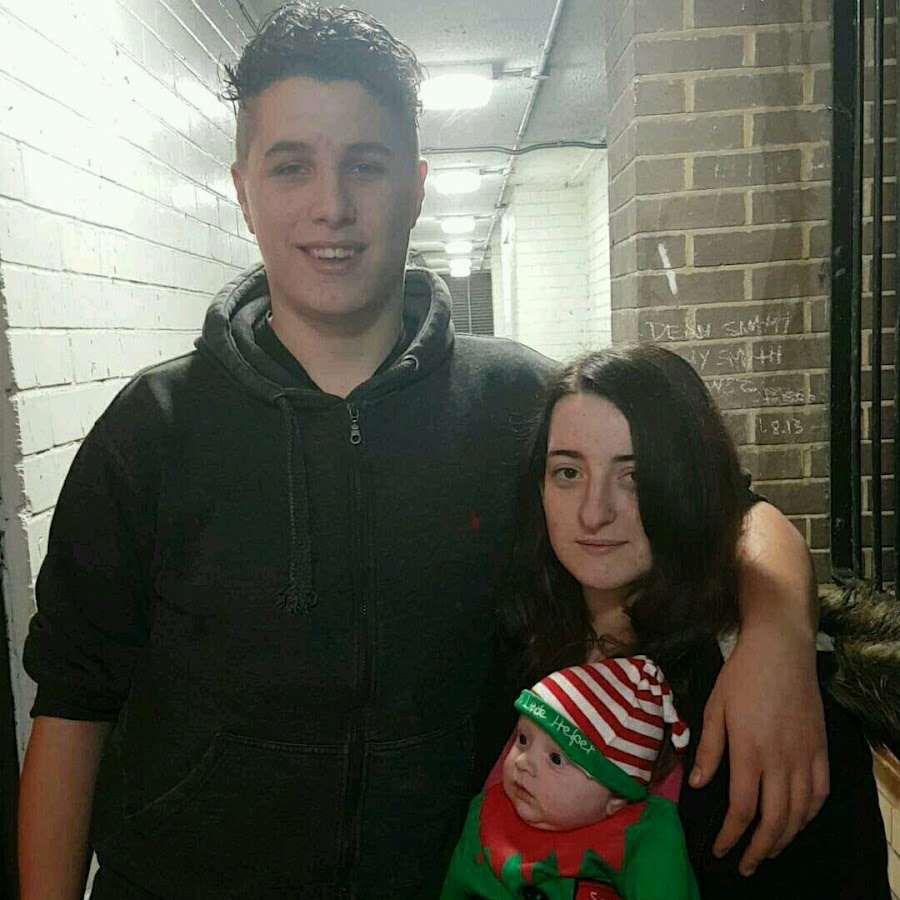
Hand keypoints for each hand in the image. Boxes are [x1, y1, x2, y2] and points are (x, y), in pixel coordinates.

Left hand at [688, 624, 828, 875]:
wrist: (781, 648)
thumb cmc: (741, 675)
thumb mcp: (714, 707)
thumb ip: (709, 749)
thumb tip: (699, 785)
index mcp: (750, 750)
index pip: (743, 808)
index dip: (732, 835)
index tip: (721, 849)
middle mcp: (781, 759)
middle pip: (775, 820)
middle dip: (759, 849)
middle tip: (746, 865)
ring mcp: (805, 755)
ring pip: (800, 812)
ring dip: (785, 838)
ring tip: (769, 850)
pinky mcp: (821, 748)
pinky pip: (820, 792)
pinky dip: (809, 815)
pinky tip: (797, 821)